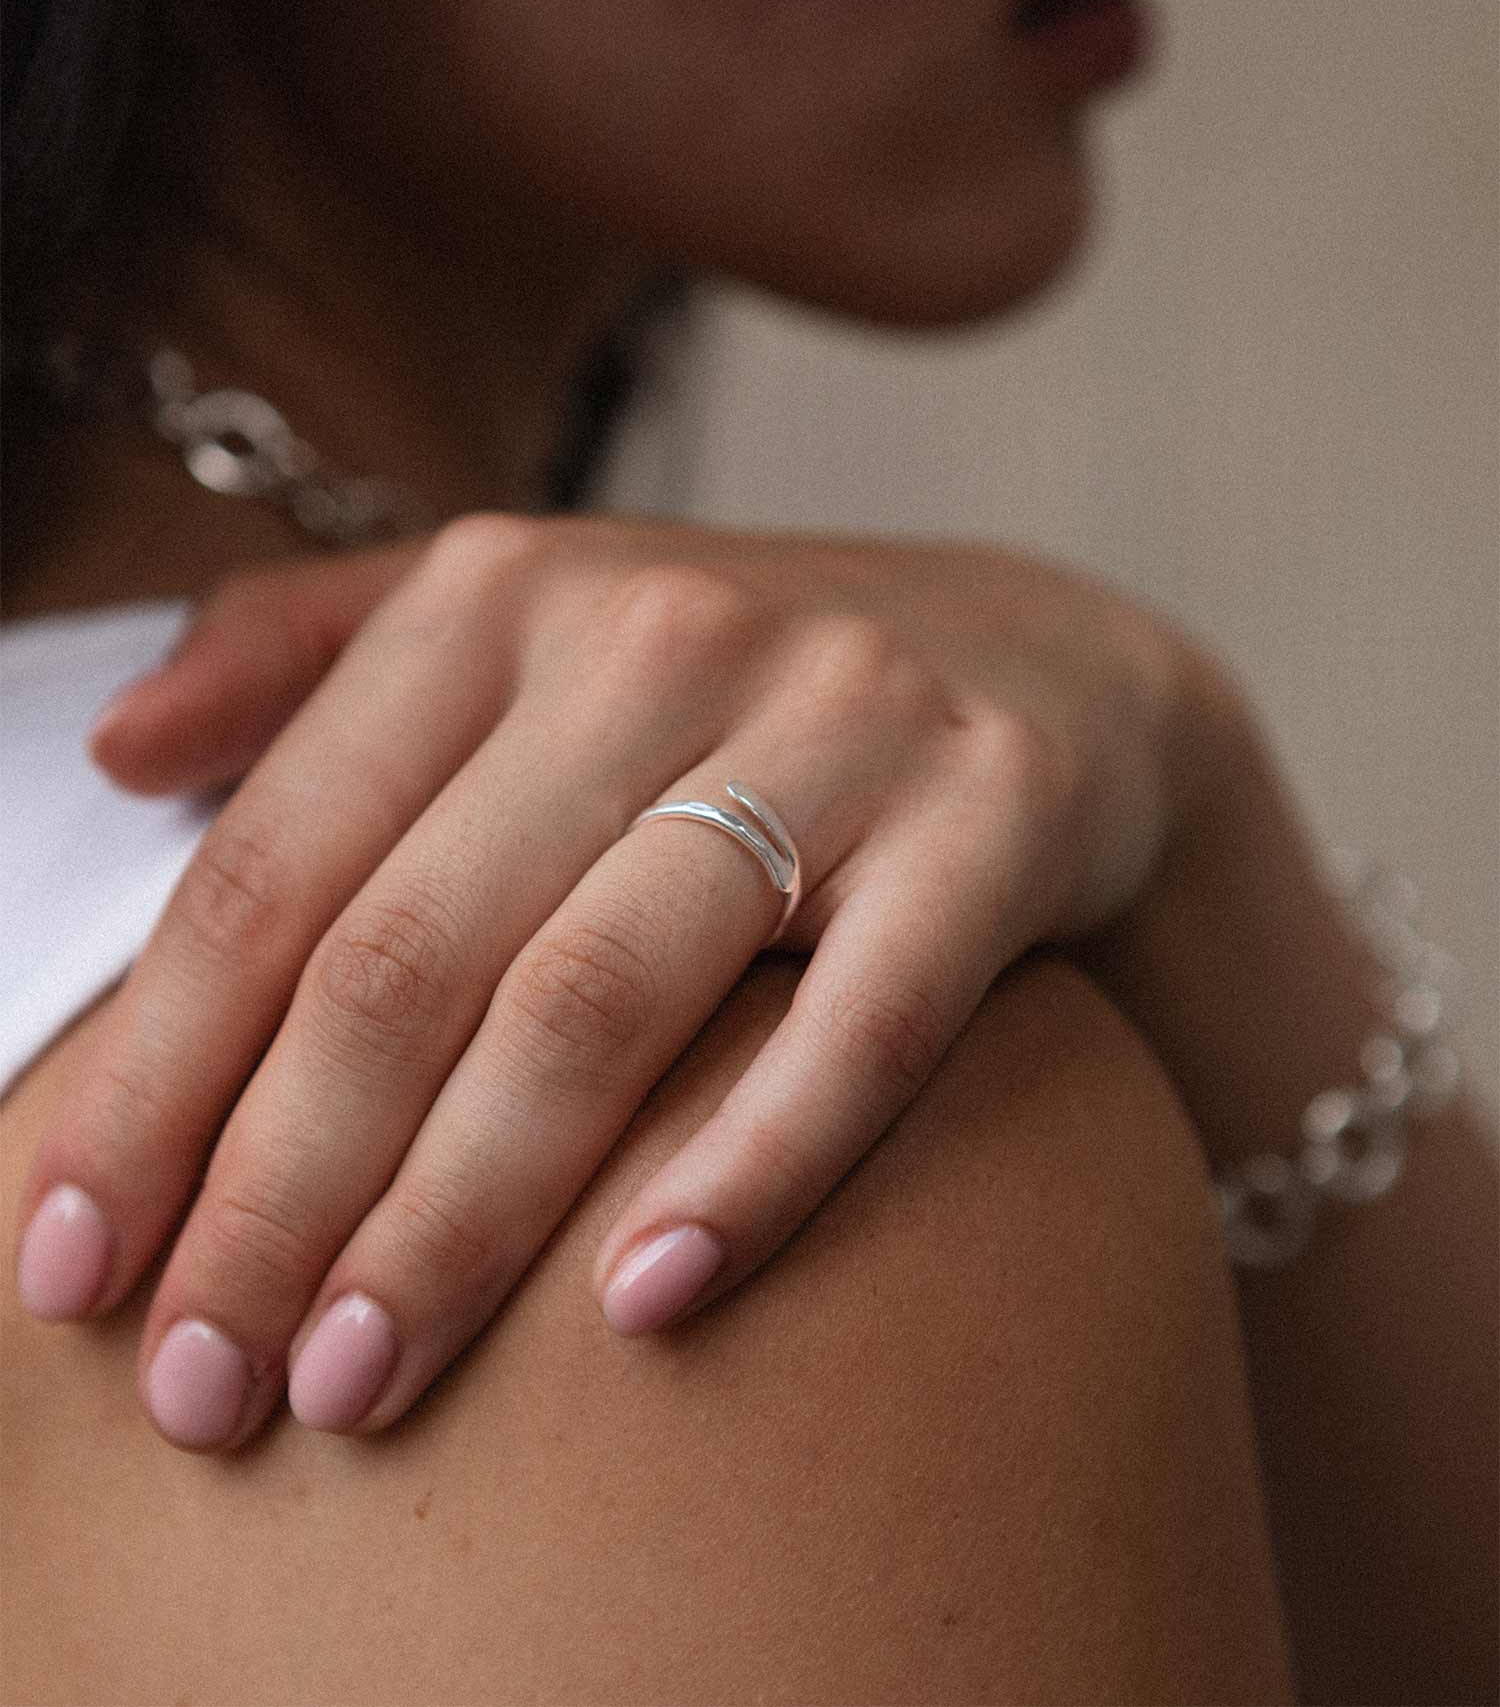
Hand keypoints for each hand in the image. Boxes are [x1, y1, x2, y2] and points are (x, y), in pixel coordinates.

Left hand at [17, 512, 1214, 1450]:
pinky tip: (644, 1305)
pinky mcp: (990, 816)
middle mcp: (654, 635)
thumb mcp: (514, 620)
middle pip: (413, 953)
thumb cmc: (727, 678)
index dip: (154, 1074)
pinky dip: (749, 1167)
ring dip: (460, 1216)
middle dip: (279, 1192)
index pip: (277, 864)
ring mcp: (837, 720)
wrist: (1039, 660)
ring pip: (602, 999)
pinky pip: (860, 1021)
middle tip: (202, 1382)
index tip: (70, 1260)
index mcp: (500, 595)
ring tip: (360, 1384)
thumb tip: (115, 754)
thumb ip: (303, 654)